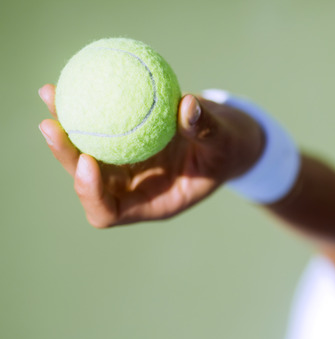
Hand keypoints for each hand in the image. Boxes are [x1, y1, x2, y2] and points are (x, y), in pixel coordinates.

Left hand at [39, 85, 263, 227]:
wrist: (231, 137)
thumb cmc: (232, 149)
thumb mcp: (227, 141)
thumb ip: (207, 129)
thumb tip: (187, 105)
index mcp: (153, 202)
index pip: (110, 211)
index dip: (91, 192)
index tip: (89, 161)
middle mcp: (133, 187)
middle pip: (87, 180)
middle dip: (66, 155)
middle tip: (53, 125)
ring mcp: (126, 164)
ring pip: (85, 151)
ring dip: (64, 126)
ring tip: (50, 93)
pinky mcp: (124, 140)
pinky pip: (97, 126)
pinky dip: (83, 107)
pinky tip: (70, 80)